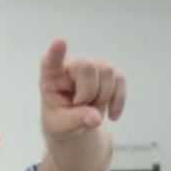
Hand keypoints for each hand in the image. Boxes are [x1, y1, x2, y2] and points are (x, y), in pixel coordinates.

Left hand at [39, 38, 124, 170]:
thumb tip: (95, 118)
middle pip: (87, 67)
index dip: (56, 53)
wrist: (77, 127)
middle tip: (80, 107)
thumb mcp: (62, 127)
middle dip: (89, 93)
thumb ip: (76, 120)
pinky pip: (120, 81)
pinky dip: (117, 101)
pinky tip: (111, 114)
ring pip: (107, 73)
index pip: (51, 62)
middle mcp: (71, 66)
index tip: (59, 42)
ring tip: (90, 109)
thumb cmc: (62, 123)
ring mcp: (92, 67)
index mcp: (51, 78)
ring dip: (102, 98)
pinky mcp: (109, 73)